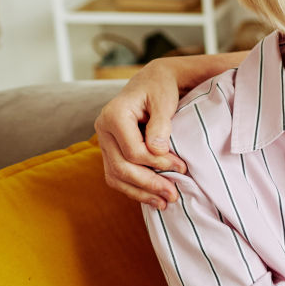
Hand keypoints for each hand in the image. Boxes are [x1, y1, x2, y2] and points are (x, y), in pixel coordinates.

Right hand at [95, 59, 186, 208]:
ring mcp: (104, 142)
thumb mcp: (164, 100)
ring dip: (140, 193)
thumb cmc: (160, 88)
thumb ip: (161, 124)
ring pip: (115, 176)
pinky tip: (152, 197)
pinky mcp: (110, 151)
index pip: (133, 151)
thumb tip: (158, 150)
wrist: (152, 82)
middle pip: (121, 167)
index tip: (181, 167)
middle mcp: (103, 129)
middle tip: (173, 195)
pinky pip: (116, 175)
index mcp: (114, 115)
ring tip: (164, 203)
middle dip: (149, 184)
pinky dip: (133, 189)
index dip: (158, 163)